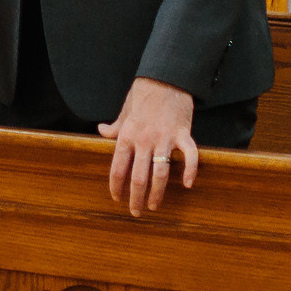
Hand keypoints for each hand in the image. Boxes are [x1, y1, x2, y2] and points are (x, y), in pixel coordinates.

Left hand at [100, 78, 198, 215]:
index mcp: (127, 135)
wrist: (165, 78)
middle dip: (136, 197)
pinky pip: (189, 156)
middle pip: (138, 177)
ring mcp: (164, 138)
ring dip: (157, 193)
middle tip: (135, 212)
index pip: (117, 167)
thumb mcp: (125, 111)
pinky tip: (188, 185)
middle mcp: (144, 139)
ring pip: (160, 173)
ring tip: (153, 206)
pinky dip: (190, 171)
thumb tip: (101, 131)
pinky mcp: (183, 134)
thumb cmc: (143, 95)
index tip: (116, 198)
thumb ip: (115, 126)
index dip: (116, 186)